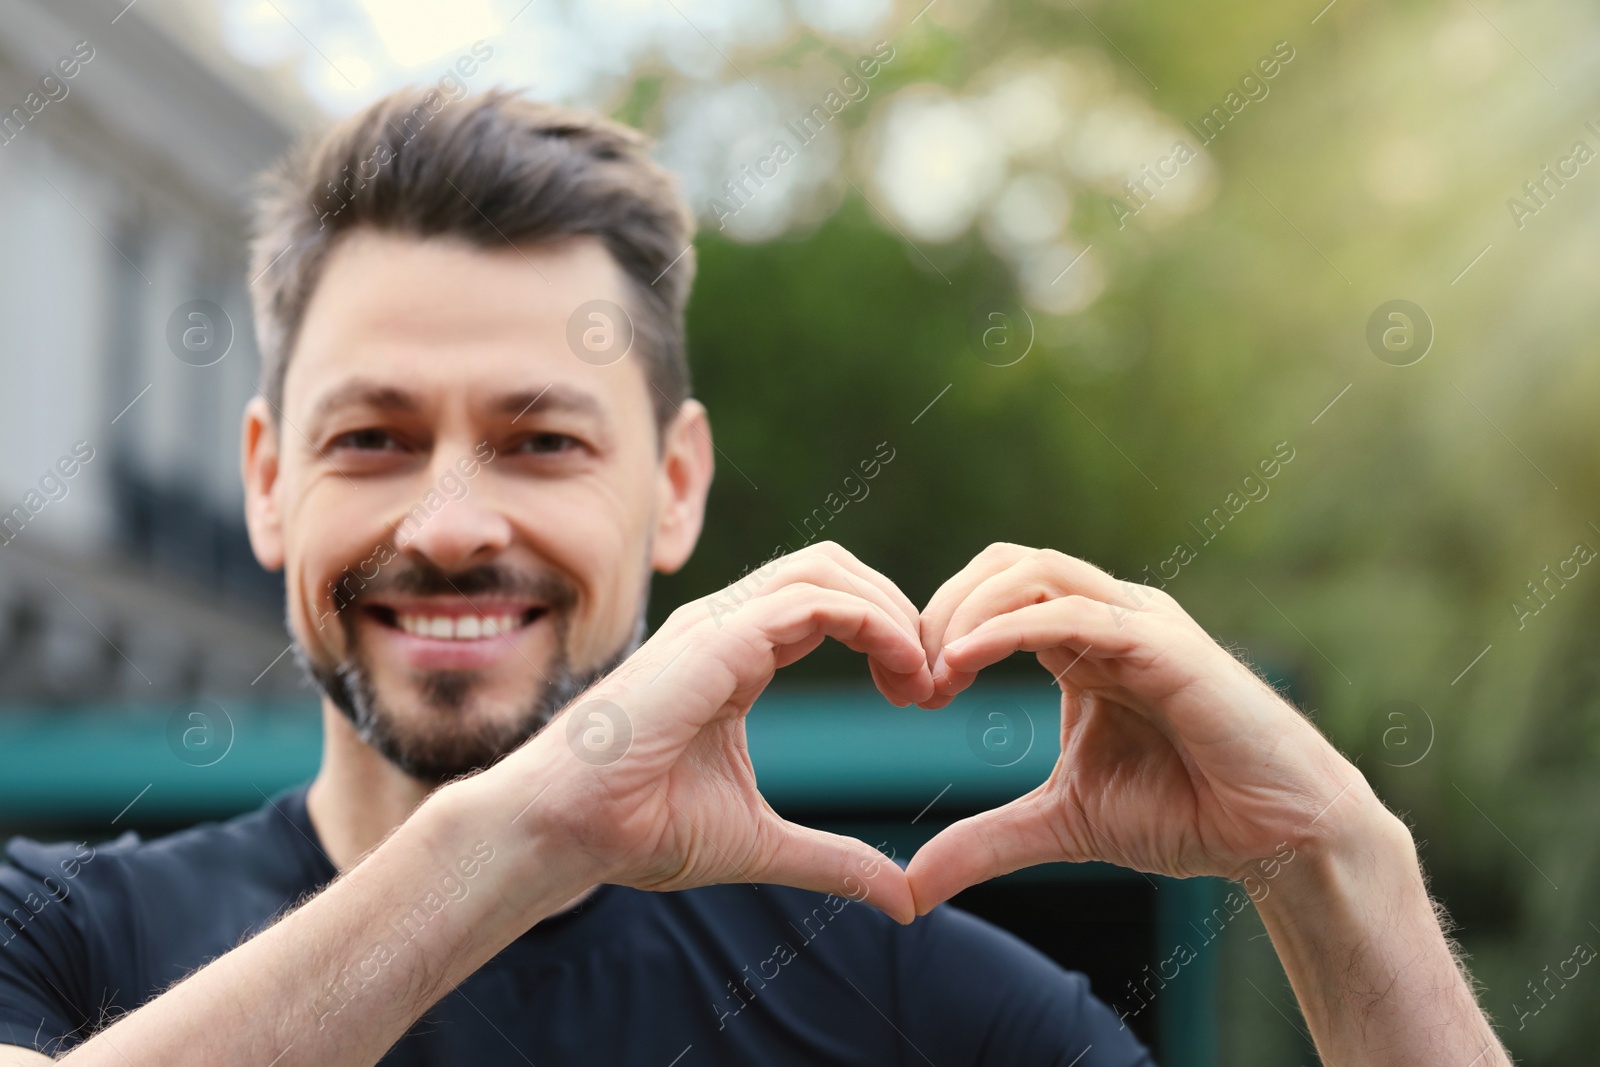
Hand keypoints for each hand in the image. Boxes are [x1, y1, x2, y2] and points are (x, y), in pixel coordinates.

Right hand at [488, 542, 933, 921]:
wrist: (563, 832)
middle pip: (832, 568)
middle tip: (934, 682)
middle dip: (897, 610)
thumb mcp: (761, 844)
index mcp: (734, 655)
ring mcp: (716, 625)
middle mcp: (725, 627)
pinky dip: (872, 623)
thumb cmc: (635, 830)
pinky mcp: (714, 639)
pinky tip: (902, 672)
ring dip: (891, 612)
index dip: (885, 635)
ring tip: (922, 677)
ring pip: (826, 568)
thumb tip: (903, 898)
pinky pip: (812, 601)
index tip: (920, 697)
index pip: (824, 604)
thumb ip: (833, 859)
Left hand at [906, 543, 1374, 912]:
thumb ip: (987, 842)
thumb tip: (912, 887)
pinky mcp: (1166, 645)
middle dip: (943, 607)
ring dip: (969, 610)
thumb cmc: (1184, 813)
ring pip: (1036, 570)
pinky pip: (1076, 612)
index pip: (994, 591)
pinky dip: (1011, 626)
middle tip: (909, 677)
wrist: (1276, 839)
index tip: (903, 695)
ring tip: (935, 669)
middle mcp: (1109, 616)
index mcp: (1082, 641)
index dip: (938, 627)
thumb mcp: (1060, 824)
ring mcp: (1140, 622)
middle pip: (1005, 562)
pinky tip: (965, 661)